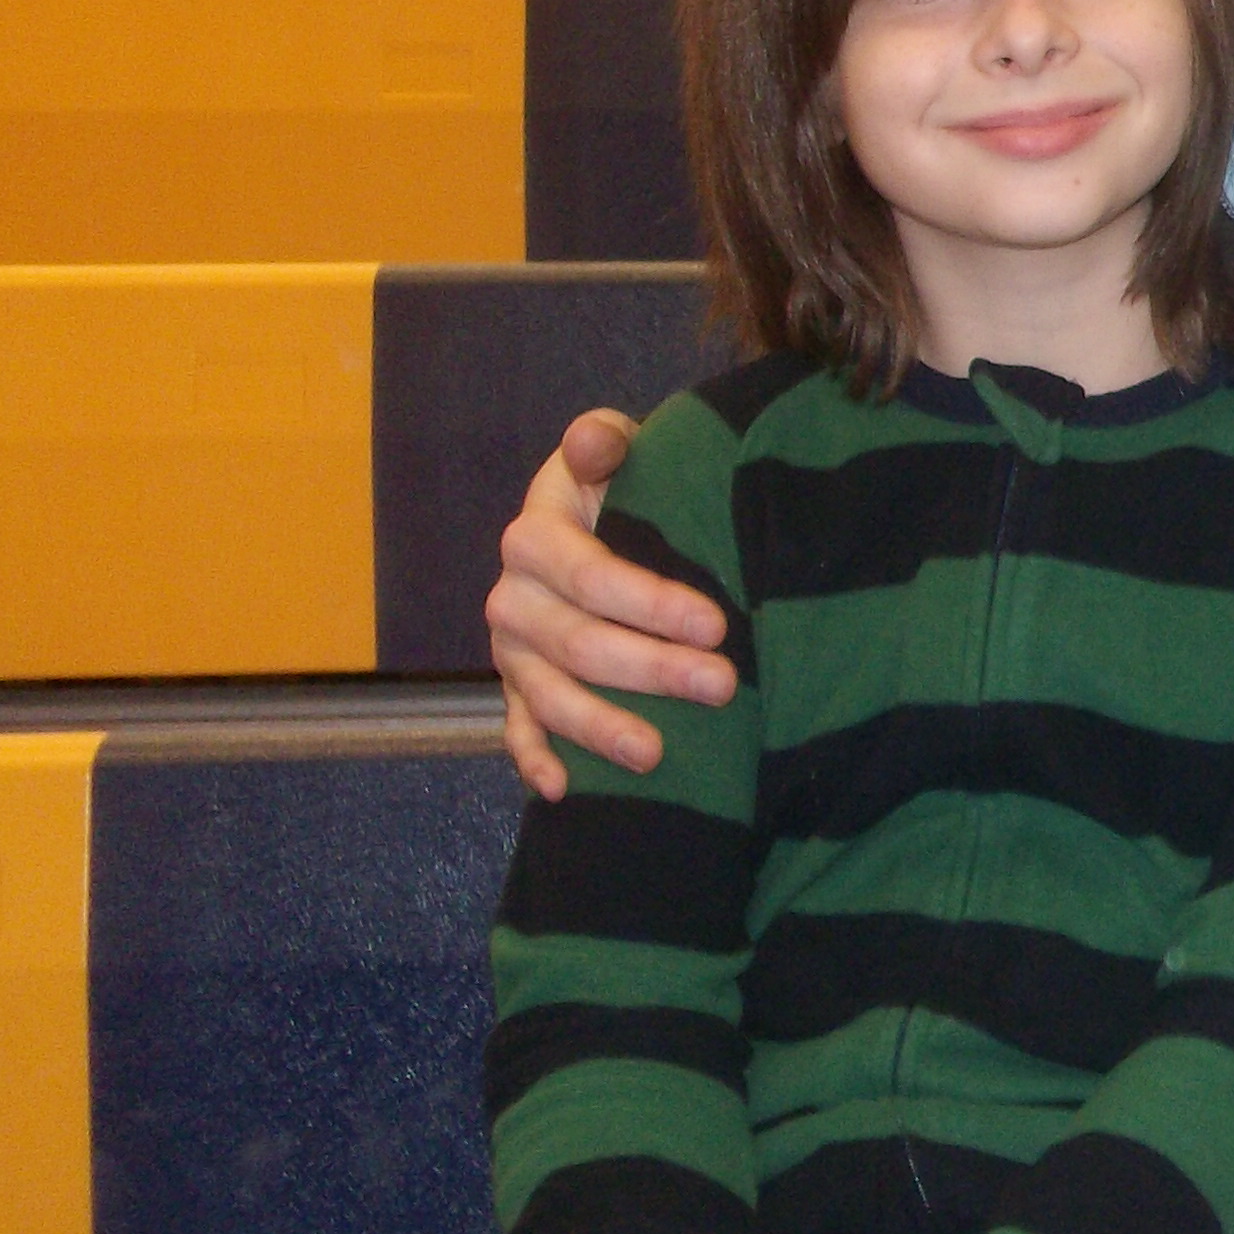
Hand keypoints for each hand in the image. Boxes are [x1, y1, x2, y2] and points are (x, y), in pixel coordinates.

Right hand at [490, 407, 733, 799]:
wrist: (600, 514)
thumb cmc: (624, 484)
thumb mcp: (619, 451)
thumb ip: (605, 445)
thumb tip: (592, 444)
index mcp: (535, 536)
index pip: (591, 575)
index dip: (651, 603)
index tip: (717, 624)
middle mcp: (513, 595)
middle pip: (578, 643)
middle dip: (651, 670)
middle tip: (722, 686)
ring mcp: (511, 648)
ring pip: (548, 695)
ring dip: (600, 727)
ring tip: (657, 754)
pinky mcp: (516, 686)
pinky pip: (517, 728)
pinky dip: (534, 759)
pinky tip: (565, 789)